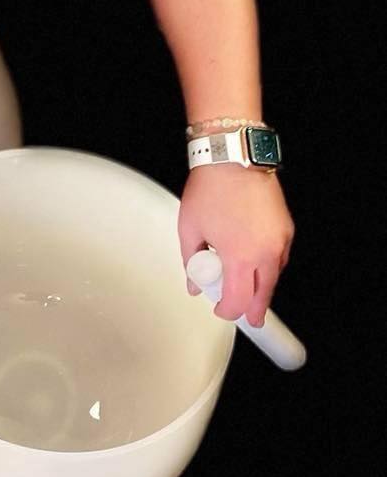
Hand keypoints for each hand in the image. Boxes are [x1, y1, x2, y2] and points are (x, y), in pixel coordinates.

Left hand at [178, 164, 293, 326]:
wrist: (233, 159)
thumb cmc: (210, 189)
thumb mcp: (190, 229)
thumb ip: (192, 262)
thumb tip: (195, 283)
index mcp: (239, 257)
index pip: (238, 301)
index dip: (228, 311)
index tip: (220, 309)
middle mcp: (265, 252)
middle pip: (263, 295)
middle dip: (253, 309)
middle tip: (249, 318)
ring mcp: (280, 240)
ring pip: (274, 276)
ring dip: (262, 286)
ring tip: (248, 288)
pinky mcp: (286, 228)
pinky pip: (280, 257)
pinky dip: (269, 265)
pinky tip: (255, 263)